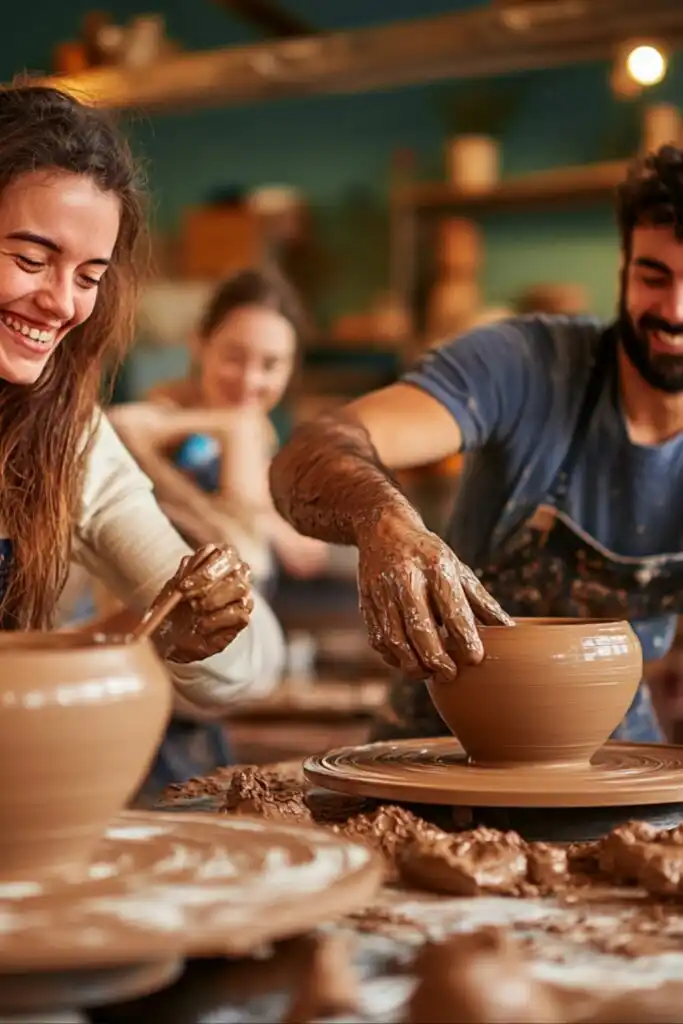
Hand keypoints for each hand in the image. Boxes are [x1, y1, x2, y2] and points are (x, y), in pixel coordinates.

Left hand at [153, 544, 253, 663]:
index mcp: (221, 560)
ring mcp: (242, 597)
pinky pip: (240, 615)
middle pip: (236, 570)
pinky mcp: (241, 619)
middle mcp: (236, 575)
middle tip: (187, 597)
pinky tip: (201, 625)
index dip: (206, 568)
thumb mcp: (174, 585)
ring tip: (195, 610)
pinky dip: (218, 620)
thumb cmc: (173, 605)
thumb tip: (198, 557)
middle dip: (208, 583)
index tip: (183, 585)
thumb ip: (187, 570)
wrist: (170, 638)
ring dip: (215, 600)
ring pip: (241, 589)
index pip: (226, 554)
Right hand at [357, 515, 513, 683]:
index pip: (453, 610)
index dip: (465, 639)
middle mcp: (407, 580)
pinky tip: (407, 660)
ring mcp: (383, 592)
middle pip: (421, 630)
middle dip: (437, 660)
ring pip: (396, 640)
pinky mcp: (367, 603)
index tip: (475, 658)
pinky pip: (378, 640)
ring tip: (429, 673)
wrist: (384, 531)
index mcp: (436, 568)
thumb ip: (481, 602)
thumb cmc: (429, 555)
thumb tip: (508, 629)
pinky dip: (393, 657)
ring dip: (413, 664)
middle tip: (450, 675)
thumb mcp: (458, 569)